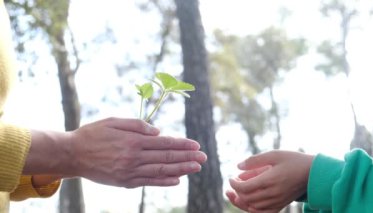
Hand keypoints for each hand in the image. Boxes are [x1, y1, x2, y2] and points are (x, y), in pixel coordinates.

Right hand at [25, 118, 206, 187]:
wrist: (71, 154)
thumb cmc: (93, 134)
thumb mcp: (113, 121)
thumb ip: (137, 126)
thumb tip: (159, 132)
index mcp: (133, 141)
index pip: (164, 143)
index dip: (182, 144)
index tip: (196, 145)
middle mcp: (133, 158)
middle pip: (166, 158)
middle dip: (187, 157)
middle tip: (203, 157)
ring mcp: (129, 172)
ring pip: (160, 172)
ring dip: (181, 170)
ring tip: (196, 168)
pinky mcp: (124, 182)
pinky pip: (148, 182)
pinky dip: (164, 182)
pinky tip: (176, 180)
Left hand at [226, 150, 313, 212]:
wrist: (313, 173)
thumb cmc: (293, 160)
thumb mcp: (274, 154)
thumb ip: (255, 160)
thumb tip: (238, 166)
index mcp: (270, 180)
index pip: (244, 188)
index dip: (233, 184)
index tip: (231, 178)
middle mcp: (273, 194)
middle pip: (247, 198)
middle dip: (235, 191)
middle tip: (232, 183)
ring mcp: (277, 201)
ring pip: (253, 207)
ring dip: (241, 201)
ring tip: (234, 193)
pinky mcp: (281, 205)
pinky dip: (252, 210)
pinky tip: (248, 203)